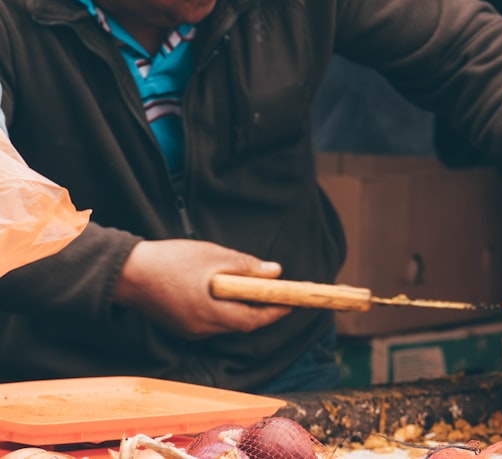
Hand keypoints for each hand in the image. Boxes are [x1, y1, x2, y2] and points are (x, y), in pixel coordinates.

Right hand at [113, 239, 291, 338]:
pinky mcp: (180, 325)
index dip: (274, 311)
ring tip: (258, 291)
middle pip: (240, 324)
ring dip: (243, 309)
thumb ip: (245, 266)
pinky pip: (211, 321)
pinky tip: (229, 293)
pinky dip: (225, 309)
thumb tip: (276, 273)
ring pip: (226, 323)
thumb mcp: (213, 255)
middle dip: (262, 311)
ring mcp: (188, 329)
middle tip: (279, 296)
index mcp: (209, 313)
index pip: (251, 319)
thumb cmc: (170, 260)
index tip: (292, 301)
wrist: (125, 272)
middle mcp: (200, 328)